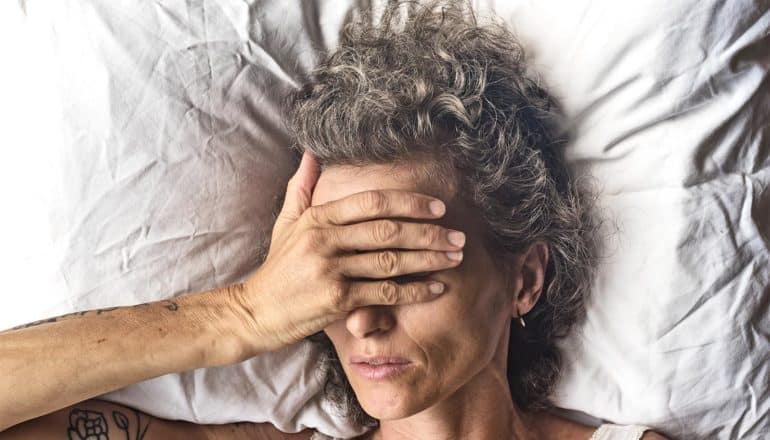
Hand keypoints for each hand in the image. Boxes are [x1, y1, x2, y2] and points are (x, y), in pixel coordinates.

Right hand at [233, 151, 465, 352]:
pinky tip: (436, 287)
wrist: (255, 312)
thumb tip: (311, 152)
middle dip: (428, 232)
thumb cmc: (277, 268)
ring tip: (455, 258)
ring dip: (429, 259)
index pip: (371, 202)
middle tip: (458, 236)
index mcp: (318, 218)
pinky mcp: (337, 300)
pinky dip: (415, 291)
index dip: (409, 202)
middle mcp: (325, 240)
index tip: (438, 207)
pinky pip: (385, 293)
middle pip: (388, 231)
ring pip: (391, 261)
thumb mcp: (286, 222)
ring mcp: (331, 270)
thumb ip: (302, 187)